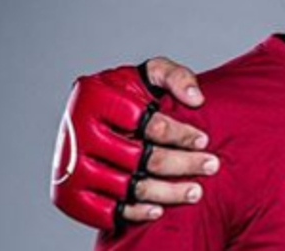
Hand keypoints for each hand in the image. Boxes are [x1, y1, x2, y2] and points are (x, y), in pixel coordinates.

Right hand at [50, 58, 217, 229]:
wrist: (90, 120)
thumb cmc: (126, 94)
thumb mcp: (148, 73)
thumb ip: (175, 76)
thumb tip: (196, 99)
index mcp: (94, 98)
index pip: (145, 122)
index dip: (179, 133)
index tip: (204, 140)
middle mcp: (78, 132)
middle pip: (140, 156)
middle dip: (182, 163)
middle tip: (212, 165)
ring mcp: (73, 166)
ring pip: (129, 185)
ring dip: (167, 192)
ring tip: (196, 191)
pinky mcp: (72, 194)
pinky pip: (106, 209)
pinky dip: (135, 211)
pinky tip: (160, 208)